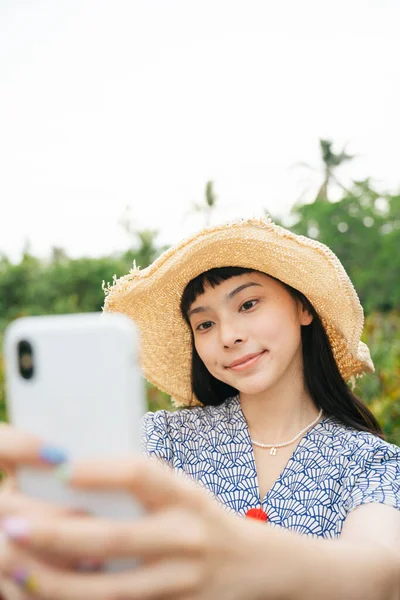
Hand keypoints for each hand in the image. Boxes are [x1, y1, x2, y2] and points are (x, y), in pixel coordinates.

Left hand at [0, 457, 279, 599]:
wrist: (255, 566)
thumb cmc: (204, 517)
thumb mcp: (183, 491)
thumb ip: (141, 488)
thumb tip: (72, 480)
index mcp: (185, 496)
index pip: (143, 475)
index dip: (102, 471)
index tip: (60, 469)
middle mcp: (185, 537)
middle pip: (116, 538)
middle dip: (59, 534)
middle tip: (14, 524)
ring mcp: (179, 581)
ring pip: (109, 590)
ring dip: (56, 580)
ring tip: (14, 567)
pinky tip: (44, 595)